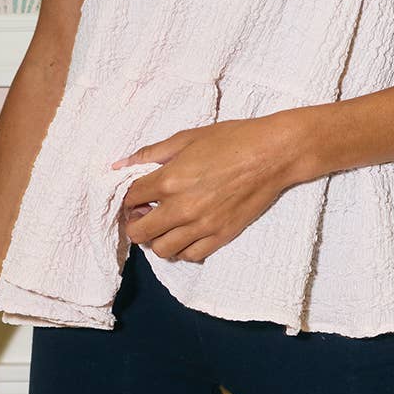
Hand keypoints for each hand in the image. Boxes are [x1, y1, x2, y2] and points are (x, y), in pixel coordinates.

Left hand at [110, 111, 306, 262]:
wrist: (273, 154)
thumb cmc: (232, 139)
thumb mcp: (188, 138)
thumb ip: (151, 153)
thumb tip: (120, 164)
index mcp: (170, 180)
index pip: (130, 200)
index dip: (127, 198)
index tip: (134, 196)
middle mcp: (182, 208)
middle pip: (139, 233)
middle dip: (135, 223)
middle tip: (144, 212)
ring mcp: (202, 226)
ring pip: (162, 250)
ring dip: (157, 239)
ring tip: (165, 224)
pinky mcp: (221, 236)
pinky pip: (191, 255)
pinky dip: (183, 248)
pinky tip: (186, 232)